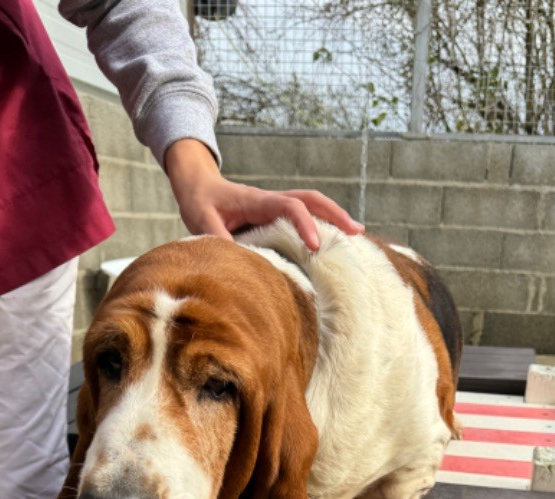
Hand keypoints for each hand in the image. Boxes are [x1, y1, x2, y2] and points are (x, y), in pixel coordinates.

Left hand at [165, 138, 363, 249]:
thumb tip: (235, 257)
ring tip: (356, 234)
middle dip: (335, 214)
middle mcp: (272, 200)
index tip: (314, 246)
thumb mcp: (201, 220)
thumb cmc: (200, 202)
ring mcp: (276, 206)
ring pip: (312, 205)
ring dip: (334, 217)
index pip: (289, 207)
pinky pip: (305, 215)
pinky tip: (334, 238)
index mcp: (257, 201)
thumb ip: (216, 237)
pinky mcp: (276, 214)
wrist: (198, 185)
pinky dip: (323, 223)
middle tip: (356, 232)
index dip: (304, 224)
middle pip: (311, 199)